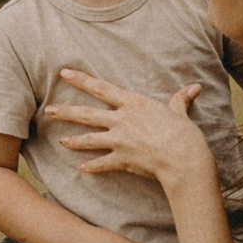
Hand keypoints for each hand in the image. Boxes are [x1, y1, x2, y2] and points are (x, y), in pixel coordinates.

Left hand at [43, 69, 208, 194]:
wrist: (183, 159)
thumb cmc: (183, 134)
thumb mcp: (180, 113)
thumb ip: (180, 100)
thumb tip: (194, 88)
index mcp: (134, 103)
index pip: (101, 88)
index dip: (81, 80)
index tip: (64, 73)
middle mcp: (122, 120)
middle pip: (87, 114)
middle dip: (66, 111)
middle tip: (49, 109)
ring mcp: (119, 140)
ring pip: (89, 139)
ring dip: (73, 140)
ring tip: (61, 140)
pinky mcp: (121, 160)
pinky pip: (102, 163)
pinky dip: (91, 167)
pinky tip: (81, 169)